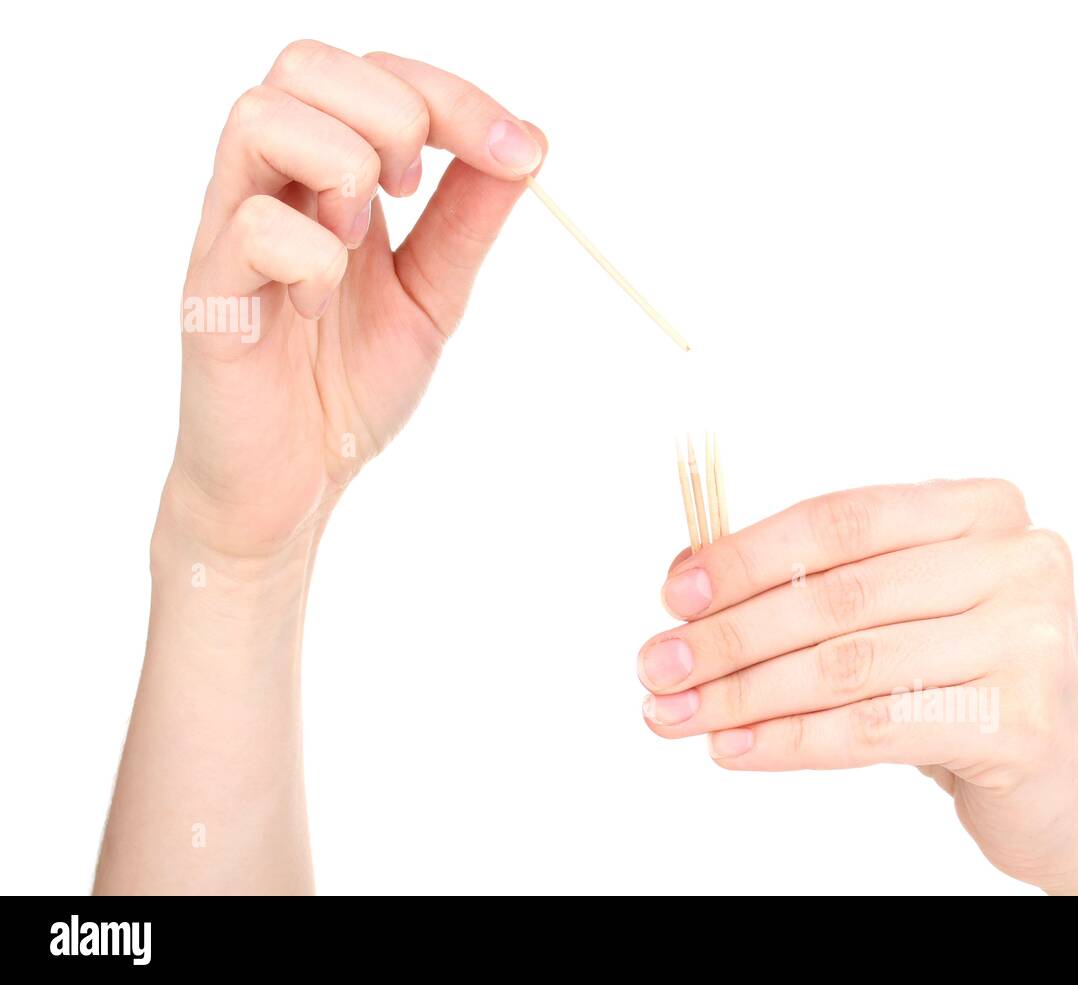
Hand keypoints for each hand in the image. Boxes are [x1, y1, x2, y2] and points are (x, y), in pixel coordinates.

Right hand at [171, 40, 544, 557]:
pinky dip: (310, 257)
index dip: (454, 95)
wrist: (294, 486)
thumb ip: (466, 223)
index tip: (520, 151)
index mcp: (328, 180)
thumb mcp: (432, 296)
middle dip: (394, 111)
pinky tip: (320, 306)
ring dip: (342, 165)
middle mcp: (273, 188)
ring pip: (260, 116)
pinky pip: (250, 227)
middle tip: (415, 190)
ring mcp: (232, 235)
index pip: (377, 77)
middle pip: (306, 63)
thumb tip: (525, 145)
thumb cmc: (345, 387)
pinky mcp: (210, 294)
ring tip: (362, 239)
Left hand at [639, 480, 1077, 893]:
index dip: (748, 555)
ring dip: (747, 693)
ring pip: (850, 664)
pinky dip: (793, 741)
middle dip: (731, 635)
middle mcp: (1017, 558)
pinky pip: (877, 728)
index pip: (841, 519)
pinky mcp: (1023, 719)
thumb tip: (689, 580)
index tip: (675, 593)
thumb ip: (816, 584)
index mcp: (981, 508)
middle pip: (839, 594)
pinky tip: (737, 747)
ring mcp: (1031, 637)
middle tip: (659, 666)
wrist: (1069, 781)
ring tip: (681, 713)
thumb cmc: (964, 679)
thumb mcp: (901, 611)